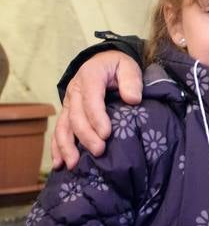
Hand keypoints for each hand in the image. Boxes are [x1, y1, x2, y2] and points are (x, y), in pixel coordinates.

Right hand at [51, 51, 142, 169]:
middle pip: (76, 116)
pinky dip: (57, 147)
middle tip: (99, 151)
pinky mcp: (66, 113)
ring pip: (63, 126)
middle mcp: (75, 90)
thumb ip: (131, 81)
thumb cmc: (118, 66)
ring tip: (74, 164)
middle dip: (86, 136)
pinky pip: (59, 131)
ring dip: (66, 146)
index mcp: (90, 76)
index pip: (91, 99)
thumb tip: (133, 99)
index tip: (106, 134)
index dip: (97, 118)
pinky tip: (59, 164)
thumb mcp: (128, 66)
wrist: (103, 61)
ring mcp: (68, 103)